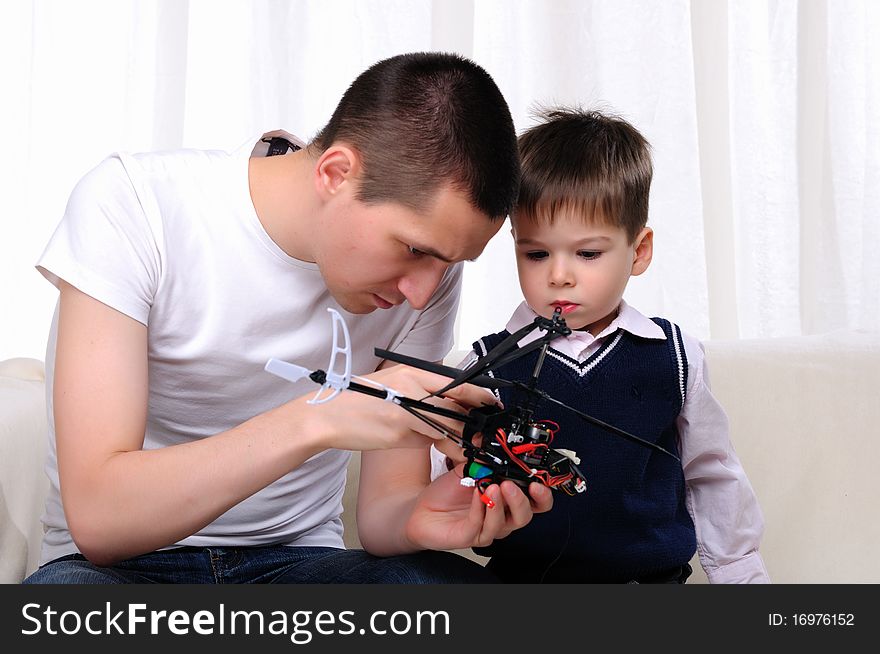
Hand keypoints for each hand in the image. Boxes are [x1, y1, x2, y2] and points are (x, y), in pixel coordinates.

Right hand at [293, 364, 498, 452]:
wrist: (327, 416)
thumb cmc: (358, 402)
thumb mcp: (393, 388)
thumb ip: (420, 396)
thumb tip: (449, 410)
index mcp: (412, 372)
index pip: (458, 382)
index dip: (480, 396)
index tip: (492, 406)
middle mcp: (412, 386)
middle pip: (458, 403)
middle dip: (476, 421)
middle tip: (487, 433)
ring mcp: (407, 408)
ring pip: (449, 424)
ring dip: (464, 439)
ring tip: (472, 448)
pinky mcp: (400, 430)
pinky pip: (430, 441)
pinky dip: (442, 448)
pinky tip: (448, 454)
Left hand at [403, 463, 552, 549]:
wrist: (421, 508)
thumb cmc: (448, 492)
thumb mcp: (468, 468)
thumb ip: (483, 458)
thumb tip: (492, 441)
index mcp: (508, 500)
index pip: (536, 502)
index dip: (542, 494)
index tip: (538, 480)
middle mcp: (502, 516)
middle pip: (526, 515)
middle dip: (523, 500)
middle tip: (512, 484)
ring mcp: (487, 528)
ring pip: (505, 524)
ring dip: (501, 504)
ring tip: (493, 487)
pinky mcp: (470, 536)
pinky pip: (480, 525)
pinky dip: (480, 509)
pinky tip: (476, 494)